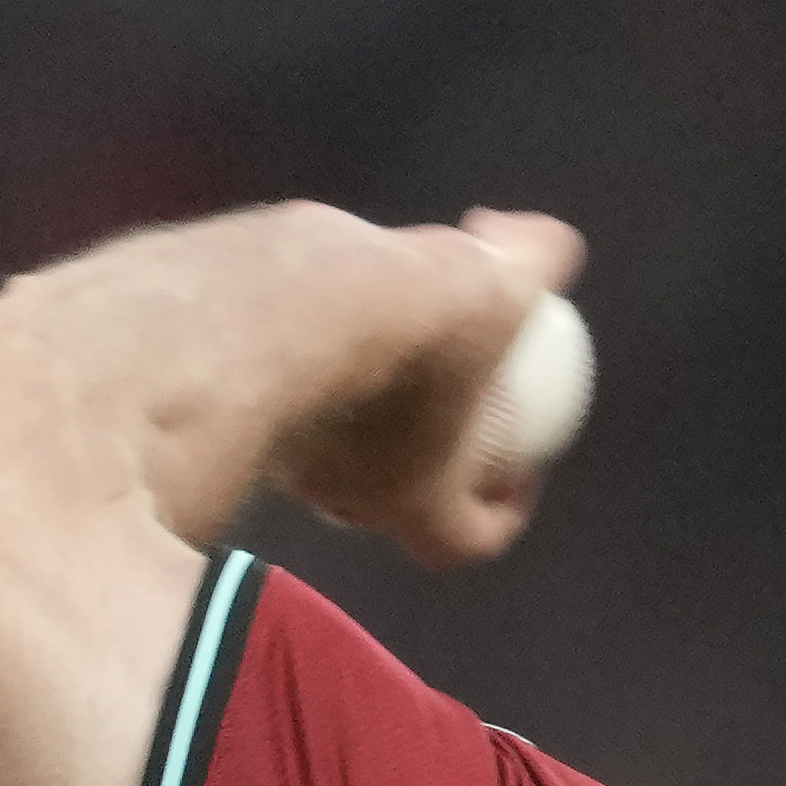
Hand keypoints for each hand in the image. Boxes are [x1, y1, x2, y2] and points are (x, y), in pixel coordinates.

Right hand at [270, 208, 584, 567]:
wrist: (286, 300)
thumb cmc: (414, 327)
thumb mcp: (503, 282)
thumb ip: (537, 260)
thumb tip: (550, 245)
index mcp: (418, 502)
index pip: (465, 540)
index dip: (501, 513)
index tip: (519, 468)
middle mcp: (344, 495)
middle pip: (394, 493)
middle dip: (427, 451)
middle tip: (451, 389)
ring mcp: (283, 454)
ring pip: (335, 440)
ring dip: (369, 399)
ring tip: (394, 327)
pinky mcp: (235, 404)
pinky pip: (290, 388)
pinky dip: (318, 354)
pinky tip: (334, 290)